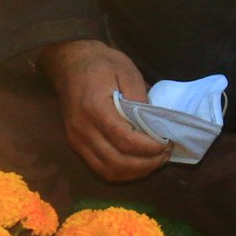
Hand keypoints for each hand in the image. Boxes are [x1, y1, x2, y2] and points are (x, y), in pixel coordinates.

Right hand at [38, 39, 169, 183]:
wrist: (68, 63)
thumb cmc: (100, 63)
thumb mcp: (126, 71)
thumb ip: (139, 99)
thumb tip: (153, 126)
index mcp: (95, 108)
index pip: (125, 140)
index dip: (149, 148)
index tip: (167, 143)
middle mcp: (83, 129)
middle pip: (118, 162)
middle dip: (146, 164)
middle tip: (165, 155)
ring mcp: (77, 140)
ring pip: (108, 171)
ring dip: (135, 172)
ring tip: (154, 161)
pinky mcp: (76, 145)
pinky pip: (99, 168)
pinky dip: (121, 172)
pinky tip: (136, 164)